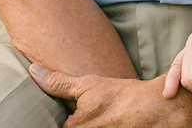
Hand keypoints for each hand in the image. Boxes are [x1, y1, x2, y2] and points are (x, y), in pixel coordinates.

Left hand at [31, 65, 191, 127]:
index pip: (58, 126)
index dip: (69, 118)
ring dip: (95, 124)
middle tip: (99, 113)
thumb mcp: (89, 85)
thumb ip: (58, 82)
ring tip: (108, 118)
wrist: (158, 109)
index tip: (83, 111)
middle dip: (82, 122)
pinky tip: (114, 123)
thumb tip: (32, 70)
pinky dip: (108, 127)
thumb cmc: (123, 96)